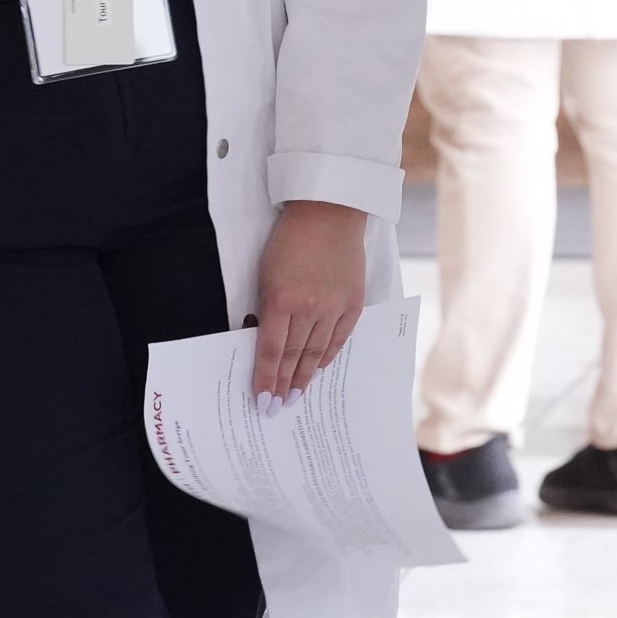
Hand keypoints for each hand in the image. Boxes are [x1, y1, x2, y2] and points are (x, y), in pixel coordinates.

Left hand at [254, 201, 370, 404]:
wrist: (329, 211)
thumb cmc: (290, 239)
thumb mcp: (266, 274)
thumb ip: (267, 309)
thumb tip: (265, 342)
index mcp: (282, 299)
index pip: (272, 351)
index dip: (265, 379)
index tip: (261, 400)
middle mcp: (310, 307)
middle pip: (295, 356)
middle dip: (283, 384)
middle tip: (277, 406)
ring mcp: (335, 306)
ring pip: (318, 352)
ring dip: (305, 376)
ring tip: (296, 394)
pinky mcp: (354, 302)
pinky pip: (340, 338)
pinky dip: (329, 356)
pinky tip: (320, 369)